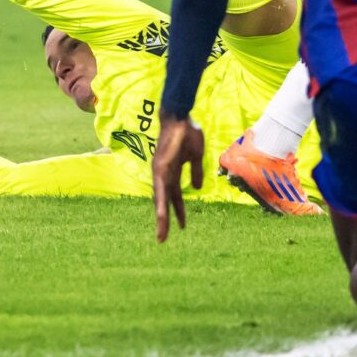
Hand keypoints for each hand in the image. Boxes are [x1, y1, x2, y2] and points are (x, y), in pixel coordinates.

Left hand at [151, 114, 203, 242]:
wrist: (180, 116)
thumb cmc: (187, 132)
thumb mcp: (195, 156)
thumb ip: (194, 171)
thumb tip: (197, 188)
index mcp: (172, 172)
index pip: (174, 196)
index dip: (178, 211)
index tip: (182, 225)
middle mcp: (163, 174)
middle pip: (164, 201)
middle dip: (164, 221)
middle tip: (162, 240)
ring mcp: (160, 170)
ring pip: (160, 198)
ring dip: (161, 217)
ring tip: (161, 234)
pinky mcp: (161, 167)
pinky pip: (161, 188)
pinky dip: (161, 202)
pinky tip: (162, 214)